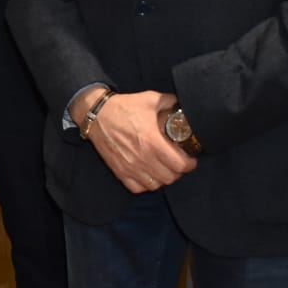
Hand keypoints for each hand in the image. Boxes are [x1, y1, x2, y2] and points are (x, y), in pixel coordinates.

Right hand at [75, 89, 195, 192]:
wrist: (96, 114)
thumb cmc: (123, 107)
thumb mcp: (150, 99)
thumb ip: (169, 102)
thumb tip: (182, 104)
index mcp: (153, 142)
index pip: (180, 165)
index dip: (190, 164)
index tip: (190, 159)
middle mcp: (143, 158)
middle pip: (170, 178)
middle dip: (178, 172)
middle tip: (177, 163)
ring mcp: (130, 167)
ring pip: (155, 185)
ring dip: (162, 179)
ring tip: (163, 169)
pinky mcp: (119, 171)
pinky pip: (138, 188)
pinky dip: (145, 184)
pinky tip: (147, 174)